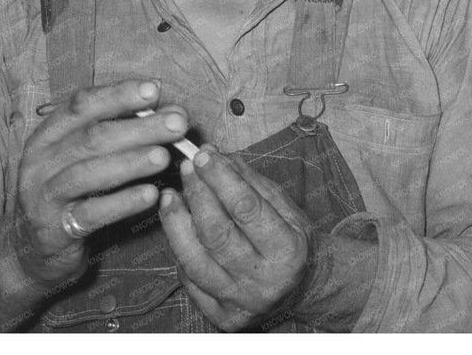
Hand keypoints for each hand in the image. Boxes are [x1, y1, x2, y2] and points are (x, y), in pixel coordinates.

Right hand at [0, 79, 188, 296]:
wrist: (32, 249)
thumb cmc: (69, 193)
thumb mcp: (83, 157)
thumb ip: (117, 132)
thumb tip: (167, 110)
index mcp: (47, 136)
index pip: (81, 105)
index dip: (118, 94)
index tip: (154, 90)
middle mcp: (40, 162)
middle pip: (92, 137)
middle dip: (139, 128)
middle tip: (177, 124)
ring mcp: (43, 197)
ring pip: (88, 174)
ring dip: (131, 162)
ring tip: (164, 157)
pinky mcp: (53, 230)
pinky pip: (90, 214)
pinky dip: (122, 202)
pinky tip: (150, 195)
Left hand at [159, 144, 311, 330]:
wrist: (301, 287)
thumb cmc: (290, 239)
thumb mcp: (284, 206)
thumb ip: (249, 181)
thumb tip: (214, 155)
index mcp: (287, 250)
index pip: (246, 208)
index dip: (220, 179)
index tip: (203, 156)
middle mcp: (264, 281)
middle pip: (217, 234)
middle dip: (197, 195)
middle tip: (186, 169)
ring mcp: (240, 302)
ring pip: (195, 261)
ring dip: (177, 224)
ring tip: (170, 196)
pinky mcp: (221, 317)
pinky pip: (190, 282)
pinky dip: (181, 253)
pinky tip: (178, 230)